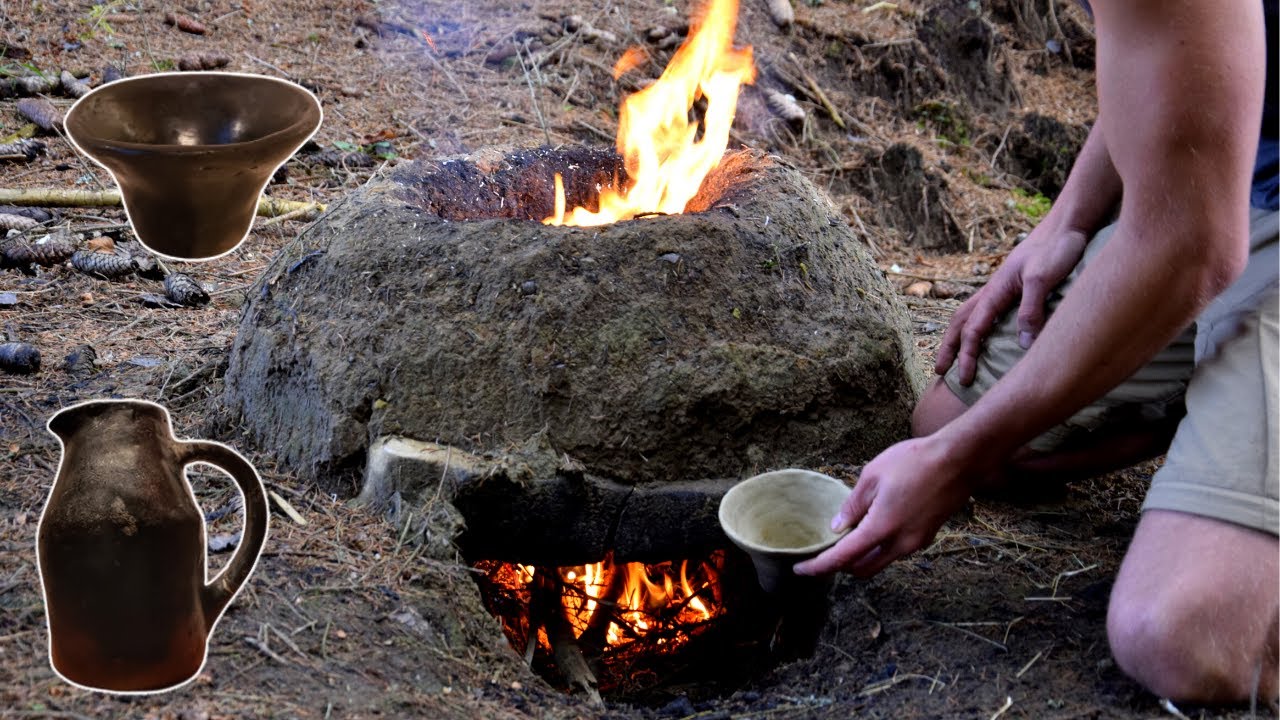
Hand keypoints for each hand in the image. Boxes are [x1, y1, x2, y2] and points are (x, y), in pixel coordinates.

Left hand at [793, 434, 977, 576]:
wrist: (959, 460)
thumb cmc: (914, 462)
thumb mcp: (872, 476)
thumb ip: (852, 506)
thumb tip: (837, 528)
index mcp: (881, 529)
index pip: (842, 558)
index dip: (819, 567)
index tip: (801, 569)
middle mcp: (900, 544)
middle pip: (862, 569)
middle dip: (841, 566)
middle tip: (824, 550)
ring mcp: (916, 542)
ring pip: (881, 561)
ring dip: (862, 555)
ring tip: (848, 533)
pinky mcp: (927, 536)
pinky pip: (896, 550)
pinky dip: (880, 546)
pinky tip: (874, 524)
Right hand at [935, 222, 1088, 384]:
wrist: (1067, 224)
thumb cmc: (1056, 248)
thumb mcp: (1042, 279)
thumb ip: (1031, 310)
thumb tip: (1022, 345)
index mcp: (995, 292)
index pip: (973, 331)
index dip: (967, 356)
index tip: (963, 379)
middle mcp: (992, 291)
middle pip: (960, 323)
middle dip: (949, 348)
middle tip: (939, 371)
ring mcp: (1001, 288)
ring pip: (969, 315)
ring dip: (958, 336)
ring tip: (953, 353)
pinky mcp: (1013, 287)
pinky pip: (985, 311)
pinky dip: (975, 325)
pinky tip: (984, 332)